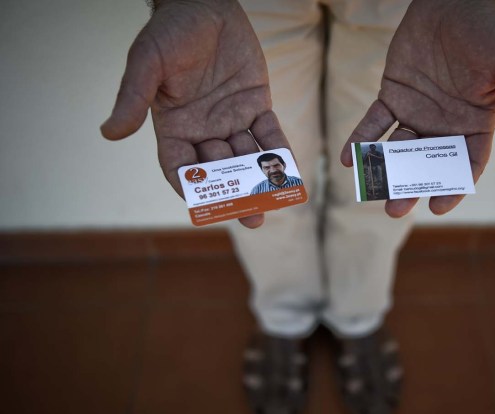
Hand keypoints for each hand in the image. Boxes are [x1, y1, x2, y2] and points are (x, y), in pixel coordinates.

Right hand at [101, 0, 287, 227]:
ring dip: (259, 179)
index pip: (180, 167)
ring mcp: (231, 119)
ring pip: (246, 157)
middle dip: (234, 192)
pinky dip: (280, 151)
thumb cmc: (171, 31)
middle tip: (251, 216)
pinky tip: (291, 171)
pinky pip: (269, 133)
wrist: (206, 4)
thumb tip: (108, 133)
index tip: (206, 208)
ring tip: (273, 201)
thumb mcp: (147, 62)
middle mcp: (203, 129)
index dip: (192, 188)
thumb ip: (133, 98)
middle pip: (218, 169)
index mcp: (173, 126)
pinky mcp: (256, 105)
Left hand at [341, 0, 494, 216]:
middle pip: (426, 165)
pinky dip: (361, 139)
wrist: (452, 0)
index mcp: (475, 125)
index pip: (465, 164)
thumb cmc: (487, 30)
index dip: (453, 186)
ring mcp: (417, 113)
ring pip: (398, 150)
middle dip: (411, 187)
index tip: (438, 205)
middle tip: (395, 209)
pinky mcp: (392, 97)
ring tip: (372, 189)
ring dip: (384, 170)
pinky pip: (374, 123)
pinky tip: (349, 157)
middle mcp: (444, 126)